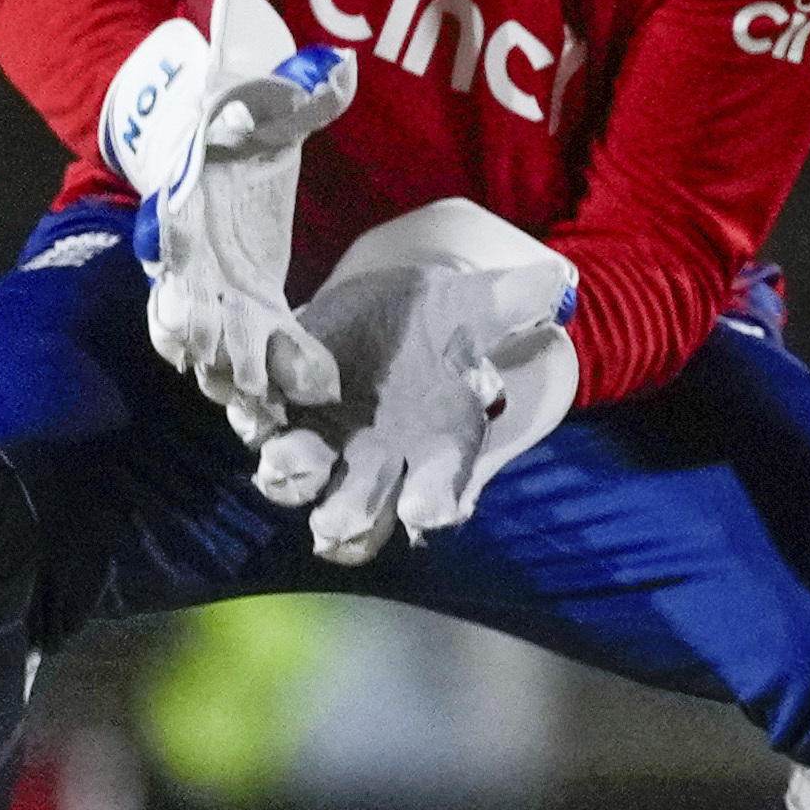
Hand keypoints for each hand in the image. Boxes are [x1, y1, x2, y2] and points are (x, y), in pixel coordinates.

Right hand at [107, 0, 354, 447]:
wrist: (219, 141)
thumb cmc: (244, 118)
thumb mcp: (270, 99)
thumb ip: (301, 89)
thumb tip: (338, 68)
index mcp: (188, 193)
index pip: (173, 220)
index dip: (174, 238)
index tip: (180, 262)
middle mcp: (189, 253)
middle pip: (183, 298)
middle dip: (196, 331)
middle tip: (213, 356)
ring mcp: (211, 290)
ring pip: (207, 343)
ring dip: (226, 374)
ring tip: (252, 408)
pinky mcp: (244, 313)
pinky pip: (244, 357)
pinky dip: (257, 388)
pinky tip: (275, 421)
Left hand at [258, 195, 580, 562]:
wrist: (387, 310)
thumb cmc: (445, 322)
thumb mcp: (480, 305)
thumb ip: (515, 300)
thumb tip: (557, 285)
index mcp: (437, 449)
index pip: (439, 494)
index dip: (434, 505)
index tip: (426, 511)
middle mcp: (376, 463)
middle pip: (360, 512)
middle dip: (347, 519)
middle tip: (335, 525)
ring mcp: (321, 444)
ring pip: (301, 483)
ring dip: (290, 479)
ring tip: (281, 466)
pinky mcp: (276, 411)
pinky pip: (259, 422)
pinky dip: (252, 417)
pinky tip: (252, 403)